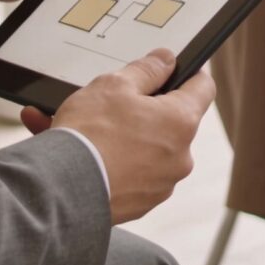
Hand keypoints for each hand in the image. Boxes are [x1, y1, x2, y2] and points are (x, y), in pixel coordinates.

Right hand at [22, 50, 214, 224]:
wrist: (61, 191)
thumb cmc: (89, 136)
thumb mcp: (115, 86)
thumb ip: (146, 70)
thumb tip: (166, 60)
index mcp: (181, 122)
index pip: (203, 88)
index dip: (189, 73)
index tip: (172, 70)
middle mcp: (180, 157)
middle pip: (171, 122)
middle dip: (146, 111)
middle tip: (114, 105)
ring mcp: (162, 184)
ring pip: (148, 150)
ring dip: (127, 139)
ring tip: (88, 132)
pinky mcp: (141, 203)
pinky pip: (132, 175)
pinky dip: (115, 164)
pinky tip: (87, 154)